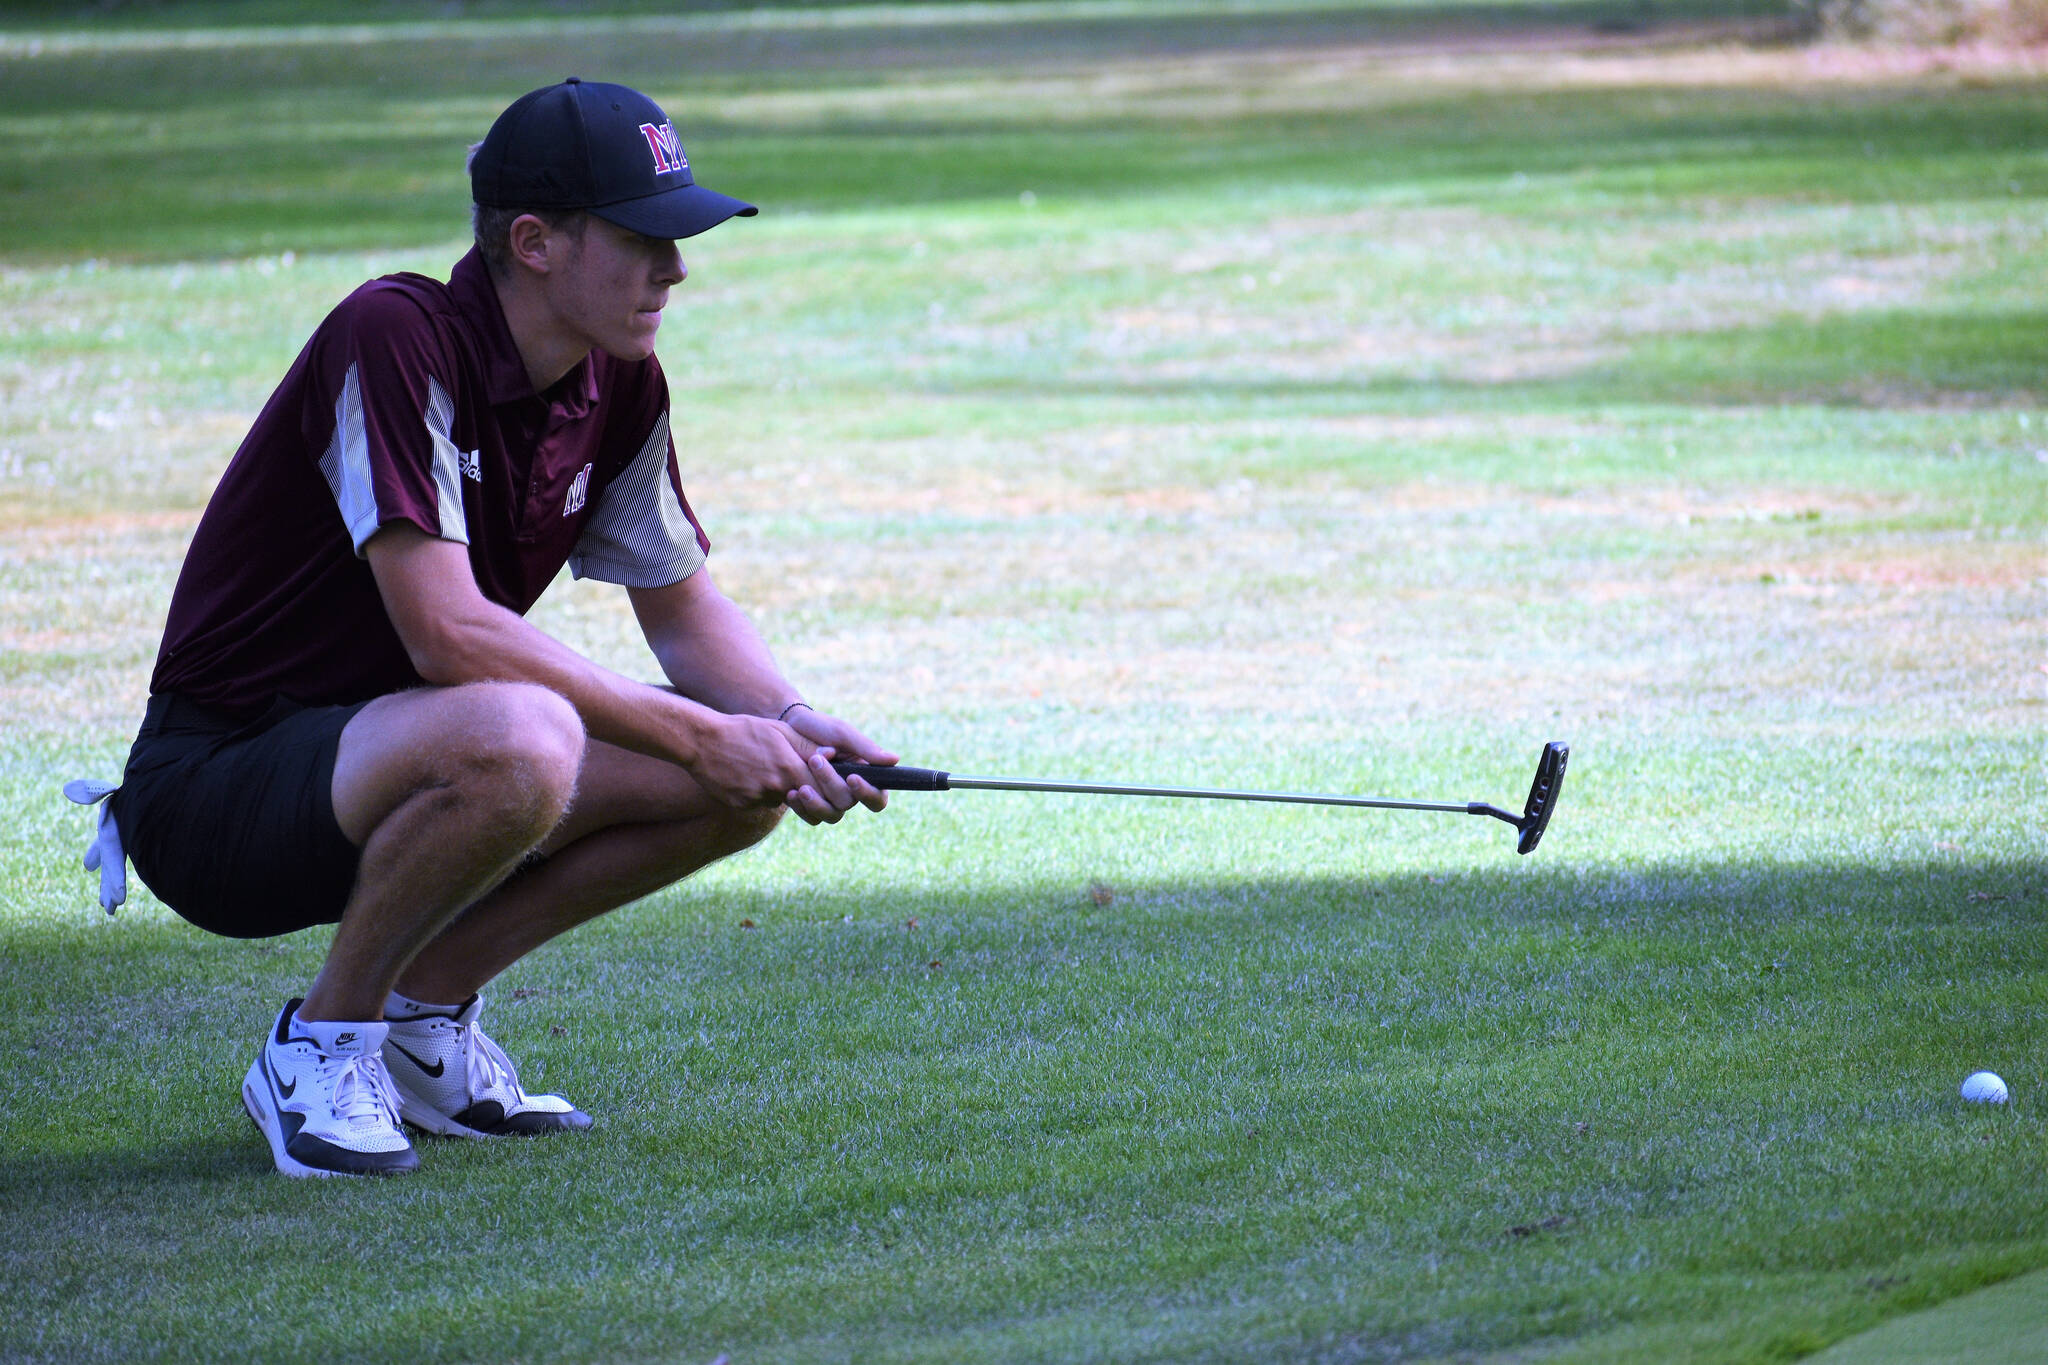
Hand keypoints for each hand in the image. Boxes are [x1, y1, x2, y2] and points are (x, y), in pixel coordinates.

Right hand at [687, 713, 815, 808]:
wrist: (702, 741)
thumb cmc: (744, 730)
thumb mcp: (778, 730)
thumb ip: (807, 745)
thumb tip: (832, 754)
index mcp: (788, 768)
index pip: (820, 786)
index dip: (824, 782)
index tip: (820, 775)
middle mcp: (775, 788)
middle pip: (801, 796)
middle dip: (802, 787)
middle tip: (789, 770)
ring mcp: (757, 799)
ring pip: (778, 799)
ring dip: (778, 788)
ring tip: (762, 765)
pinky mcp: (741, 806)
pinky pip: (758, 802)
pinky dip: (757, 792)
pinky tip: (745, 773)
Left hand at [781, 706, 896, 824]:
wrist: (788, 727)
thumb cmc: (820, 727)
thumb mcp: (842, 733)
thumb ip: (866, 748)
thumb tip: (895, 760)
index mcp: (864, 775)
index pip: (877, 798)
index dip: (867, 793)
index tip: (851, 777)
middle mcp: (848, 791)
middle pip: (848, 803)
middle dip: (831, 783)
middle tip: (814, 760)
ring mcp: (828, 799)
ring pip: (831, 815)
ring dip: (816, 802)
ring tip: (801, 787)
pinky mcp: (810, 804)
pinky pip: (811, 818)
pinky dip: (801, 808)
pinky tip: (791, 793)